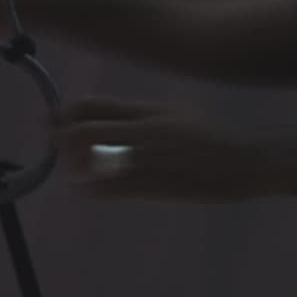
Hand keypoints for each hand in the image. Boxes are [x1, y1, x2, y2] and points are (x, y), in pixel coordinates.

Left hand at [53, 99, 278, 200]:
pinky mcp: (156, 184)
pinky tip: (81, 190)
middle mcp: (144, 131)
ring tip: (73, 168)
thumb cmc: (206, 137)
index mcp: (147, 111)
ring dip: (74, 165)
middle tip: (53, 143)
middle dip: (60, 138)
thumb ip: (133, 115)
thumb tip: (92, 117)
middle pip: (84, 131)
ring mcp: (149, 158)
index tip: (51, 118)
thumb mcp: (171, 114)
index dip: (64, 112)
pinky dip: (90, 189)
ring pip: (93, 161)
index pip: (92, 105)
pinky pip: (112, 188)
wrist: (245, 160)